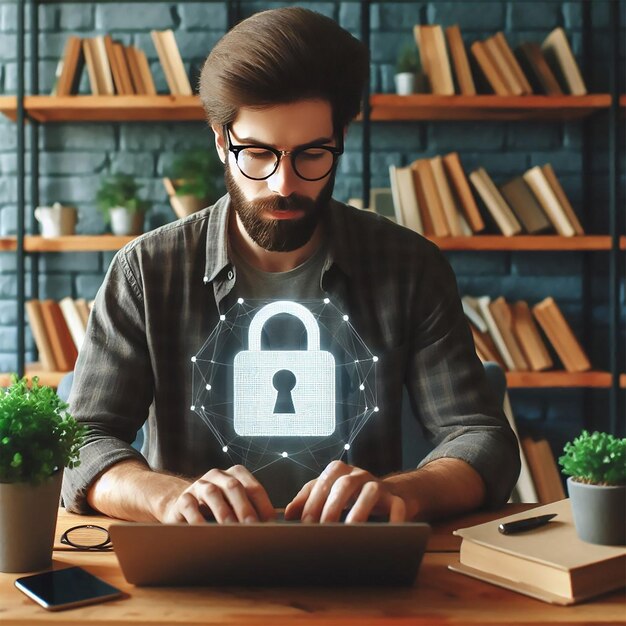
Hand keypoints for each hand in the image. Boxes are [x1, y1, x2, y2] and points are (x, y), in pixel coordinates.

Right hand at [162, 465, 274, 523]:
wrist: (184, 507)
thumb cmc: (219, 508)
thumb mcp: (235, 506)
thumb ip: (252, 511)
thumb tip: (272, 530)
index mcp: (236, 475)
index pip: (254, 487)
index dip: (263, 505)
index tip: (270, 524)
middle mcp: (218, 476)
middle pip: (234, 487)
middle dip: (245, 508)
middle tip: (252, 527)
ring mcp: (199, 485)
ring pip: (212, 493)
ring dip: (223, 512)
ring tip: (230, 529)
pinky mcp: (183, 498)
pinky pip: (190, 506)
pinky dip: (198, 519)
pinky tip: (205, 532)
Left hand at [284, 460, 406, 522]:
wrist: (387, 493)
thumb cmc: (351, 495)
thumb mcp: (327, 493)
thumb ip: (307, 499)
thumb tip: (287, 514)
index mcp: (338, 471)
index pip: (322, 483)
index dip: (311, 504)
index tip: (305, 525)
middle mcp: (358, 474)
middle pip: (343, 484)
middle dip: (331, 507)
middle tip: (323, 529)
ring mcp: (378, 484)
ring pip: (370, 491)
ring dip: (359, 511)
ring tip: (350, 531)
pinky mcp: (396, 498)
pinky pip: (397, 506)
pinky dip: (394, 519)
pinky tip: (388, 533)